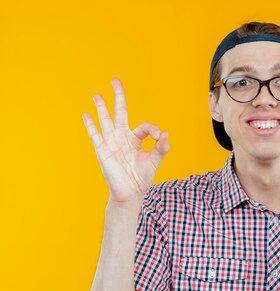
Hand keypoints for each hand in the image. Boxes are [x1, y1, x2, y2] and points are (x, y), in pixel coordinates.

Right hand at [82, 78, 169, 203]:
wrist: (130, 193)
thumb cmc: (141, 178)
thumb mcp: (154, 161)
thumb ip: (161, 148)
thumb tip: (166, 134)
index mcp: (136, 139)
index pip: (144, 126)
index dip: (153, 129)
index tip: (159, 138)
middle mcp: (122, 137)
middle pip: (120, 112)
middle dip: (119, 97)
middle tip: (115, 80)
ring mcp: (111, 142)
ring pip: (106, 120)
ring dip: (101, 107)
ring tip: (97, 94)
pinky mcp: (103, 150)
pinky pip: (95, 135)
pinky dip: (90, 125)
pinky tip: (86, 114)